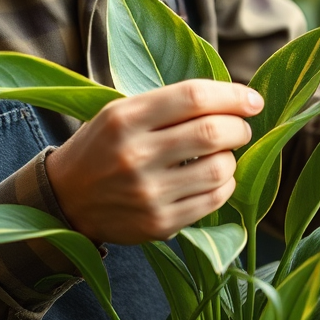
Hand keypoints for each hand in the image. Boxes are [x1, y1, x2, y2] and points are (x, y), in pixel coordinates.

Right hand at [45, 81, 262, 243]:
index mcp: (125, 117)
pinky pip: (213, 200)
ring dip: (232, 157)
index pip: (194, 97)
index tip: (253, 100)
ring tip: (223, 154)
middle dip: (239, 127)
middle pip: (212, 132)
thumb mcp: (122, 112)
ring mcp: (148, 193)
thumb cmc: (105, 145)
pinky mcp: (159, 223)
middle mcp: (135, 154)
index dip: (233, 95)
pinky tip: (214, 177)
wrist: (66, 199)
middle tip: (241, 127)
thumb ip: (171, 103)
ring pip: (219, 169)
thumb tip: (236, 97)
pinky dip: (225, 185)